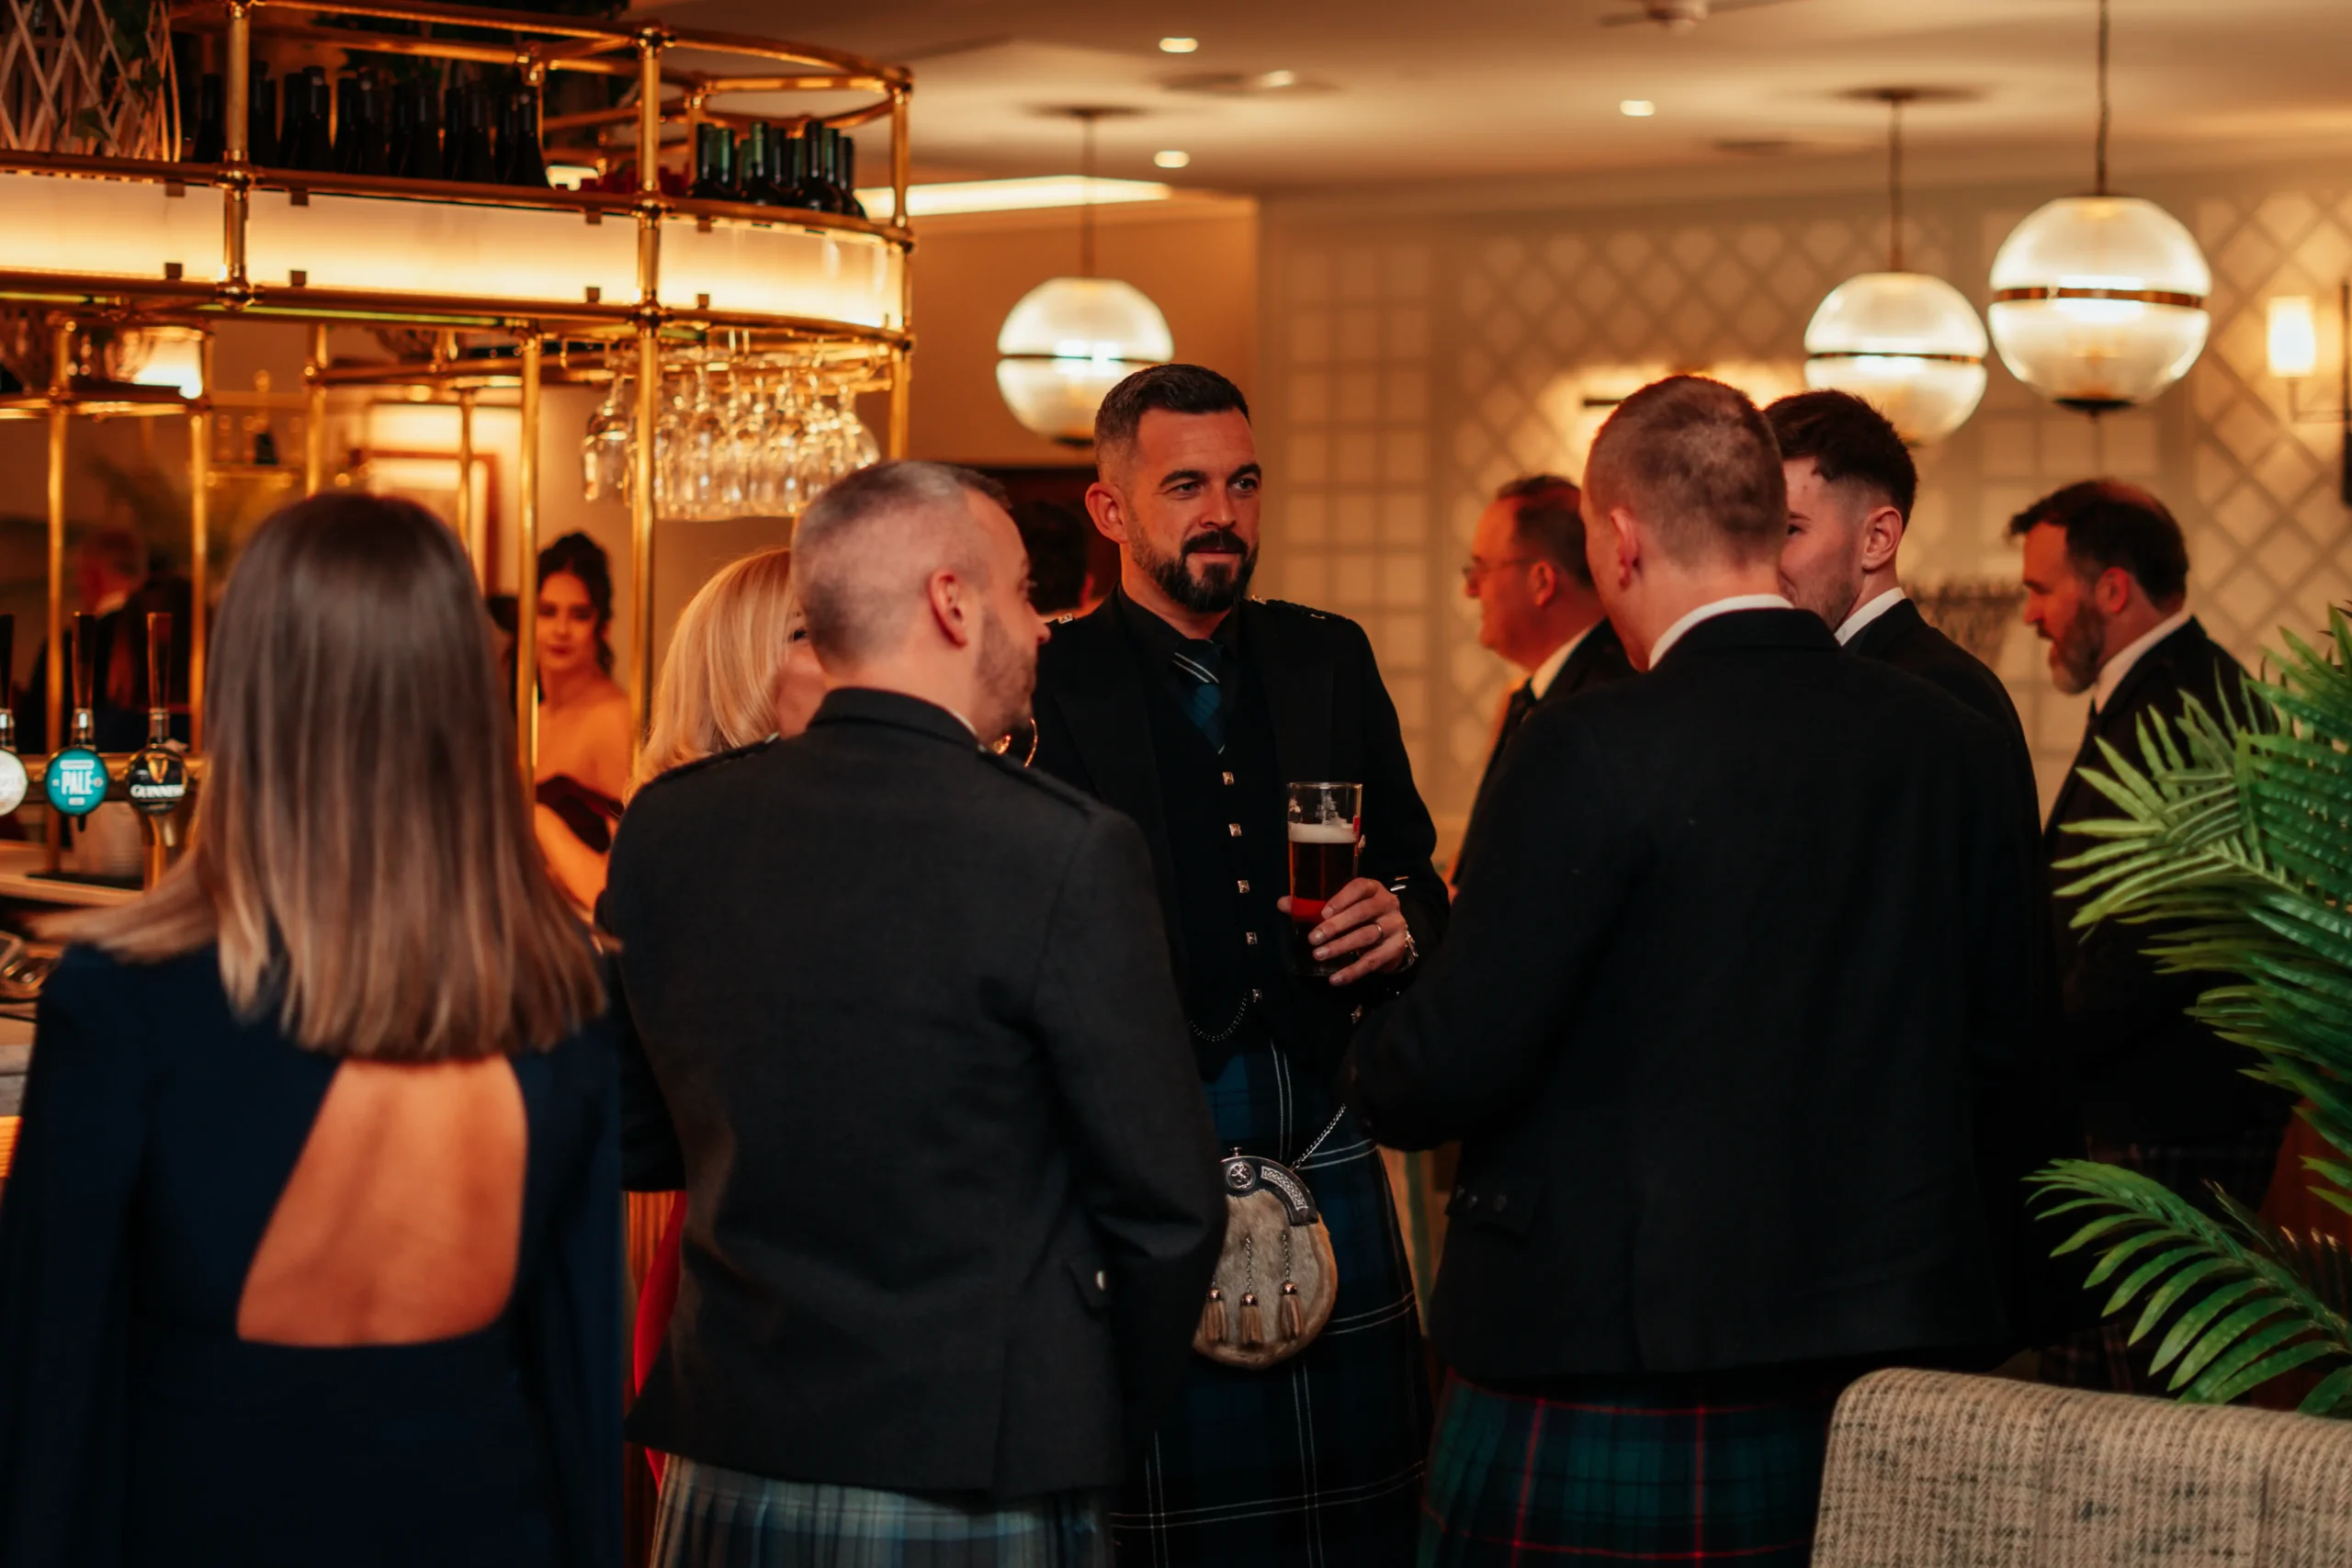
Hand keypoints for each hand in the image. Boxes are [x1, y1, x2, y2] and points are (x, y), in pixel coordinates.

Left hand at [1278, 877, 1410, 986]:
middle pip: (1362, 913)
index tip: (1322, 913)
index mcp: (1373, 889)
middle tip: (1313, 939)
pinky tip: (1335, 979)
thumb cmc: (1360, 917)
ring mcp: (1395, 926)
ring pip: (1367, 936)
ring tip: (1319, 955)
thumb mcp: (1341, 907)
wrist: (1391, 937)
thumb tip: (1282, 903)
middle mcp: (1388, 904)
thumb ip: (1312, 905)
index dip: (1341, 899)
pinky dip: (1353, 971)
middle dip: (1336, 926)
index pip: (1359, 888)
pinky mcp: (1396, 948)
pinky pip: (1373, 961)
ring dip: (1341, 947)